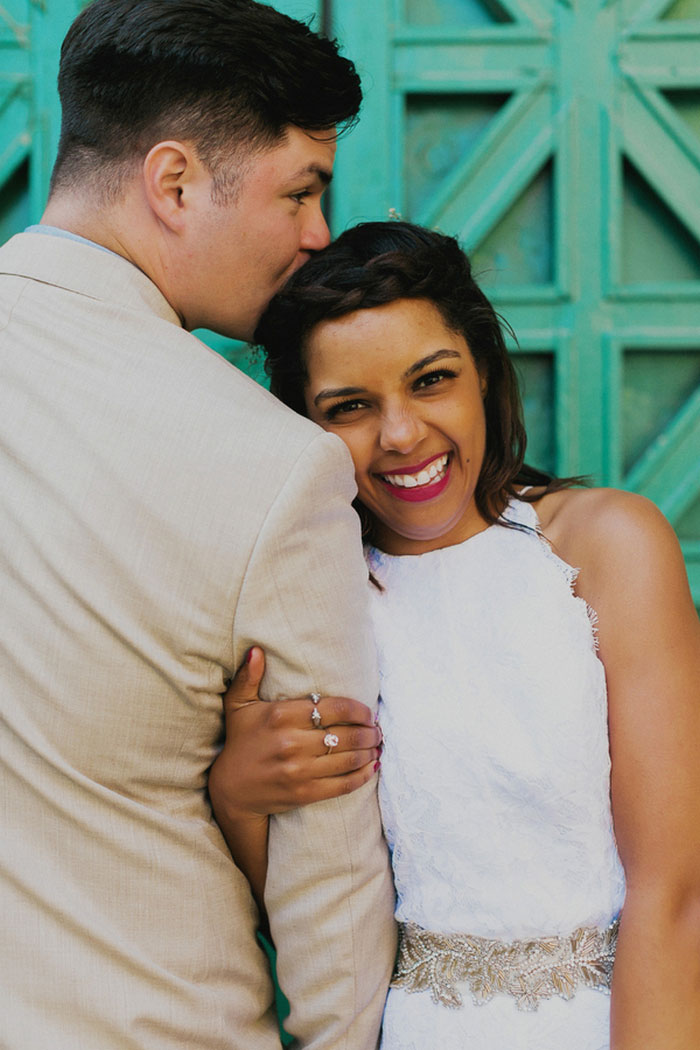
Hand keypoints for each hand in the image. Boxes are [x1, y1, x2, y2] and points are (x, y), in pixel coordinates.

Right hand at [208, 647, 382, 819]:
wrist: (231, 790)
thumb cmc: (240, 741)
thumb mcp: (238, 705)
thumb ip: (249, 677)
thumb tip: (256, 650)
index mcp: (281, 716)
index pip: (335, 708)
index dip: (359, 710)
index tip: (368, 712)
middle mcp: (292, 742)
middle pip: (347, 734)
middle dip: (370, 731)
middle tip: (378, 729)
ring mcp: (299, 770)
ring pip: (349, 758)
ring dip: (370, 751)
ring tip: (377, 745)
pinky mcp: (305, 793)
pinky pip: (344, 784)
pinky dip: (363, 775)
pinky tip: (372, 767)